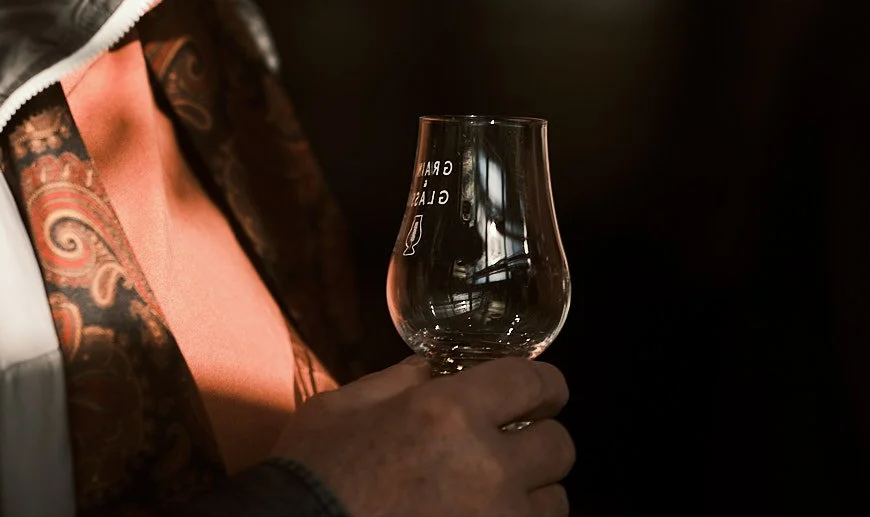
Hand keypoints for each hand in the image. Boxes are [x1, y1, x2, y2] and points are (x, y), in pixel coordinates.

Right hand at [271, 356, 572, 516]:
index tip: (543, 393)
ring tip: (497, 492)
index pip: (534, 383)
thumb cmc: (312, 475)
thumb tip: (432, 367)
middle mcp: (485, 466)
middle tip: (514, 443)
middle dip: (540, 439)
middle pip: (558, 446)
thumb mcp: (343, 408)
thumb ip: (398, 381)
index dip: (546, 385)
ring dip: (531, 492)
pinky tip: (481, 515)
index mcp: (449, 413)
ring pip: (553, 502)